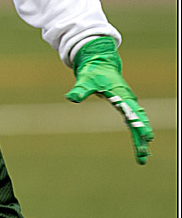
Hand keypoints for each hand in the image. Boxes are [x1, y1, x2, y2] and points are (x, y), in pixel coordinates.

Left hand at [66, 37, 153, 164]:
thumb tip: (71, 97)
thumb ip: (80, 89)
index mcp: (121, 94)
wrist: (99, 62)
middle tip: (144, 154)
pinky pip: (133, 120)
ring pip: (137, 122)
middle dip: (141, 137)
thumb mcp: (85, 79)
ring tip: (143, 156)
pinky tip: (141, 144)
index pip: (132, 111)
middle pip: (137, 120)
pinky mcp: (125, 105)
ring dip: (140, 138)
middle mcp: (128, 99)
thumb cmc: (93, 71)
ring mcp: (128, 102)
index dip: (139, 124)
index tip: (146, 136)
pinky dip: (137, 132)